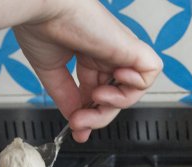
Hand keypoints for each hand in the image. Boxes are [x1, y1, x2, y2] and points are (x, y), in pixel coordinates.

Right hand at [14, 0, 162, 141]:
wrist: (40, 7)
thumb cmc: (40, 24)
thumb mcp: (52, 71)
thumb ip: (66, 96)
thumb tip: (75, 118)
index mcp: (89, 55)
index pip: (99, 93)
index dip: (90, 114)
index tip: (77, 129)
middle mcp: (107, 54)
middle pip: (115, 98)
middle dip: (99, 116)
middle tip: (79, 122)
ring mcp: (120, 51)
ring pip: (133, 90)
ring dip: (115, 104)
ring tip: (96, 97)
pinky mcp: (131, 47)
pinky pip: (151, 72)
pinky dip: (136, 84)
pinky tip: (114, 80)